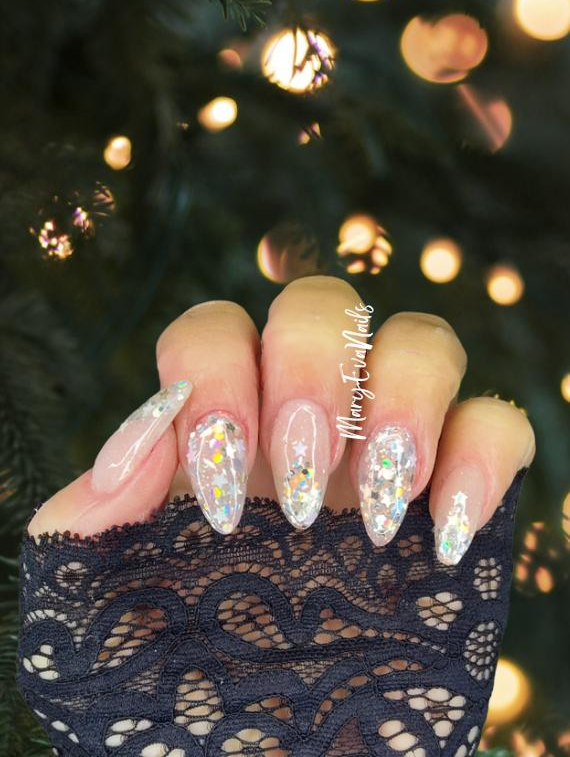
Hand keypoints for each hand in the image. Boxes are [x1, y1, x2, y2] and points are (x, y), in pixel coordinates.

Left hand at [28, 277, 534, 564]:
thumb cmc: (176, 690)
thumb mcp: (97, 610)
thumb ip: (88, 520)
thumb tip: (138, 443)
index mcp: (219, 431)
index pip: (215, 330)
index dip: (215, 379)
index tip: (221, 487)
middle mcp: (306, 421)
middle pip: (322, 307)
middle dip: (312, 373)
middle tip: (301, 484)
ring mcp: (389, 450)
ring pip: (421, 341)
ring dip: (403, 399)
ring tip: (380, 502)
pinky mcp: (461, 493)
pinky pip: (498, 422)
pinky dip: (484, 455)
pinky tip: (448, 535)